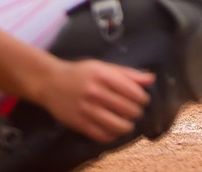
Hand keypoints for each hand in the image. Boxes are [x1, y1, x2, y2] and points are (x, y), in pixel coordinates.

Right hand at [34, 57, 153, 141]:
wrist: (50, 83)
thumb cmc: (80, 73)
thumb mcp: (103, 67)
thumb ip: (128, 74)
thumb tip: (151, 79)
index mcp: (104, 77)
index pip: (134, 92)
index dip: (143, 98)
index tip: (143, 100)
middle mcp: (95, 93)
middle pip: (128, 109)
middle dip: (137, 112)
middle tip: (135, 111)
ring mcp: (86, 110)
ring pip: (118, 125)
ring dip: (128, 126)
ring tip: (127, 122)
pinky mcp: (79, 123)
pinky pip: (102, 135)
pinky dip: (113, 135)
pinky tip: (114, 130)